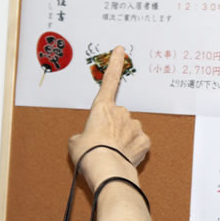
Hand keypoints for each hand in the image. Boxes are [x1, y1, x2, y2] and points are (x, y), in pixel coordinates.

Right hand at [68, 46, 149, 189]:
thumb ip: (82, 136)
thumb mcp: (75, 143)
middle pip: (118, 116)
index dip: (115, 64)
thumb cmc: (88, 154)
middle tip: (103, 143)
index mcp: (101, 107)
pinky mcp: (144, 140)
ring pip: (129, 129)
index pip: (109, 80)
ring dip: (123, 139)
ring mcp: (134, 125)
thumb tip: (85, 140)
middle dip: (113, 127)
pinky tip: (124, 157)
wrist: (106, 170)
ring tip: (112, 153)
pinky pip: (139, 143)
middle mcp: (120, 112)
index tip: (121, 50)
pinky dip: (133, 150)